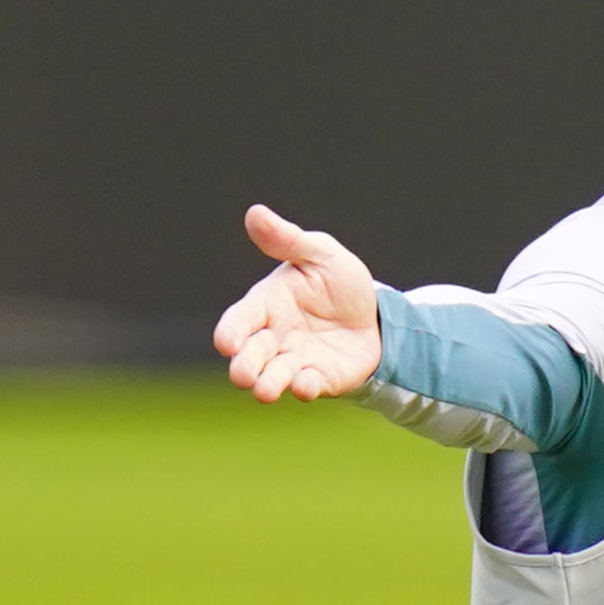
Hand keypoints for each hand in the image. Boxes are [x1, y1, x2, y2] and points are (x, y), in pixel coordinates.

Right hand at [214, 204, 381, 402]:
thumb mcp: (320, 254)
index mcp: (267, 304)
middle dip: (244, 365)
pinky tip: (305, 386)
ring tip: (265, 391)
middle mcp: (274, 336)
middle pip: (250, 354)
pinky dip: (303, 388)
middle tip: (242, 374)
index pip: (240, 319)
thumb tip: (255, 213)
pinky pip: (307, 385)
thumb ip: (288, 240)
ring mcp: (295, 360)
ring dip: (267, 383)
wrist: (377, 316)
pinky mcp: (319, 378)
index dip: (231, 331)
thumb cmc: (339, 283)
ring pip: (273, 375)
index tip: (226, 343)